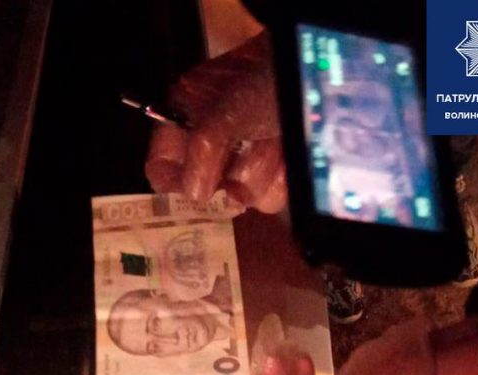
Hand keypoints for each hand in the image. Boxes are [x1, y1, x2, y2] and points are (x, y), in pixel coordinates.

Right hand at [145, 33, 286, 212]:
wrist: (316, 74)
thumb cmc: (264, 79)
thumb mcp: (226, 109)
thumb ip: (202, 150)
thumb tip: (195, 194)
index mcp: (185, 121)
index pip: (161, 167)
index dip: (175, 183)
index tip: (201, 186)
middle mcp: (210, 145)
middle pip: (206, 190)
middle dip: (231, 174)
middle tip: (246, 148)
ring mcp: (242, 161)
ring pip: (242, 196)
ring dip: (262, 170)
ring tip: (274, 139)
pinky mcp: (272, 173)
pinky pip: (269, 196)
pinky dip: (282, 176)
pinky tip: (287, 152)